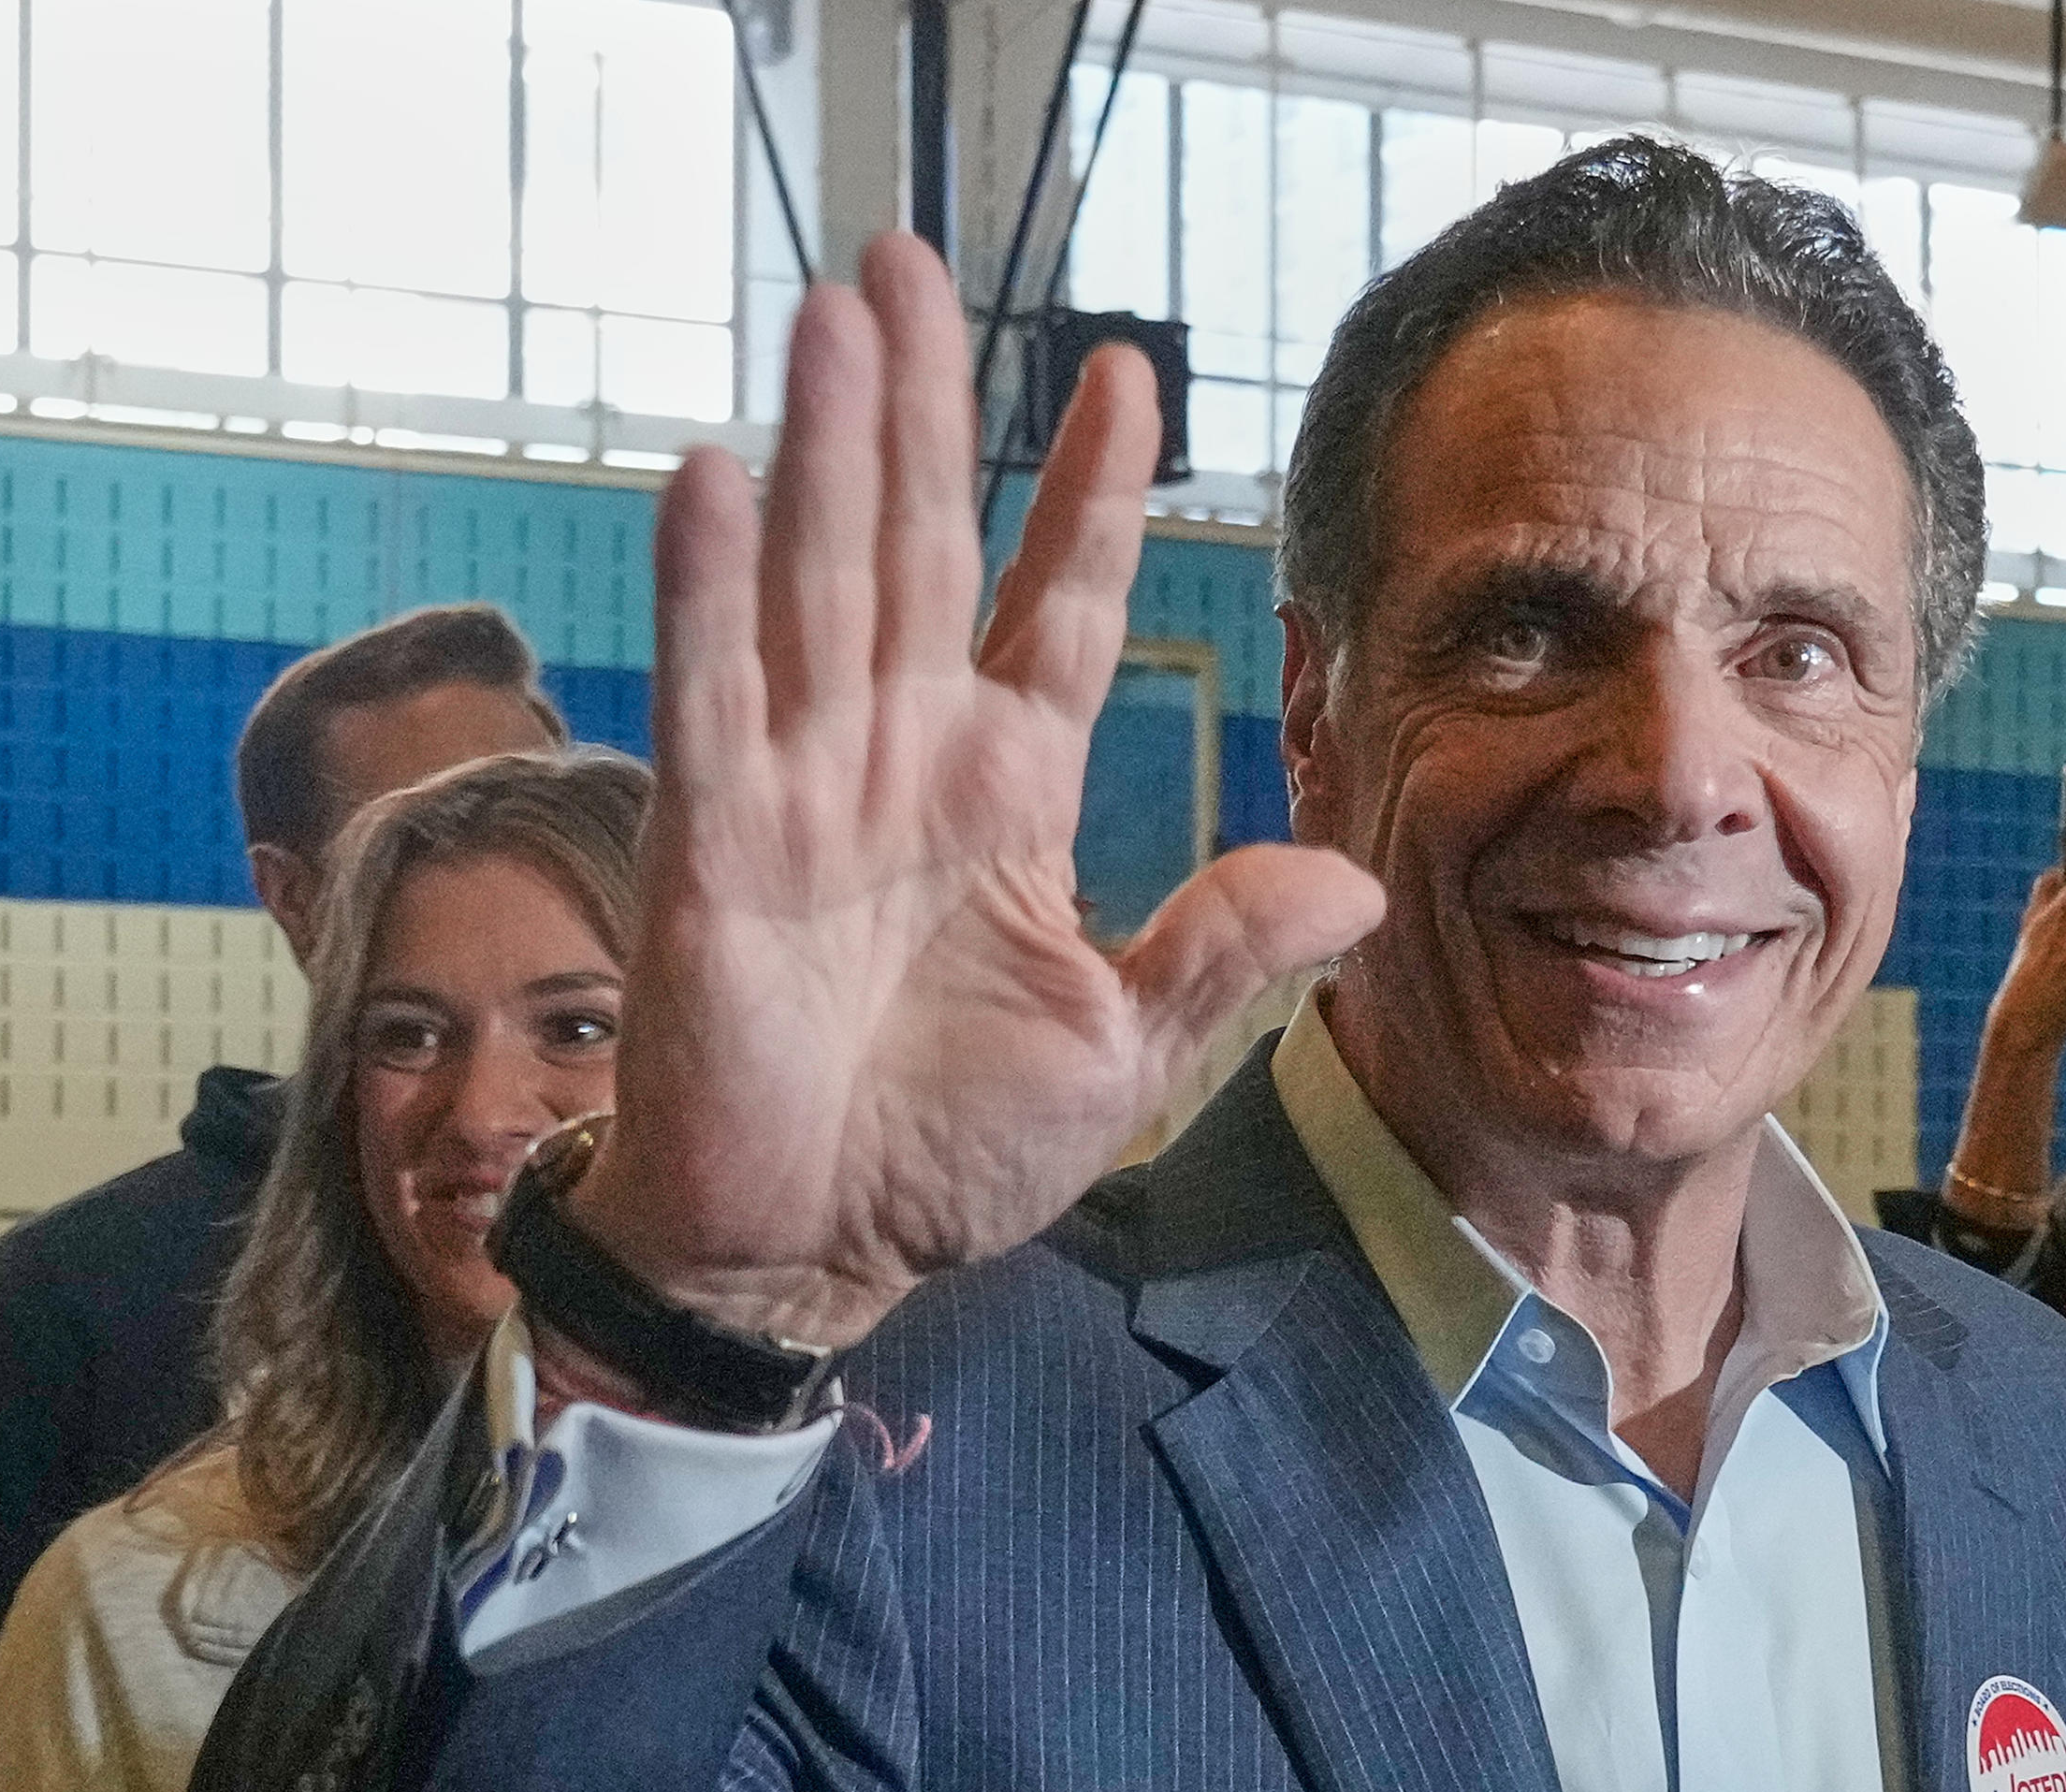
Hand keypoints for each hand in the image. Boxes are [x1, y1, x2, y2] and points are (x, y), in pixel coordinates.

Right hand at [566, 235, 1383, 1358]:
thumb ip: (1223, 955)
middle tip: (907, 258)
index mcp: (1004, 793)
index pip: (1052, 606)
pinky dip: (712, 595)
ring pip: (818, 588)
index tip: (1126, 372)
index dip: (1086, 493)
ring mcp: (801, 797)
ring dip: (821, 450)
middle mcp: (899, 765)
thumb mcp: (1126, 1053)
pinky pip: (718, 705)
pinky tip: (715, 475)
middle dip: (915, 405)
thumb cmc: (949, 1156)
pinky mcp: (718, 854)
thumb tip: (1353, 882)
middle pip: (913, 548)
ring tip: (835, 314)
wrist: (815, 1258)